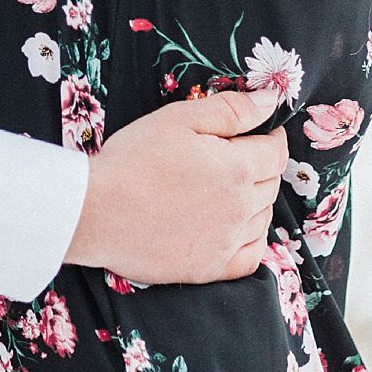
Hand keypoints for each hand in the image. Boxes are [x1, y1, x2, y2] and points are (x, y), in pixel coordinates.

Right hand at [64, 88, 285, 283]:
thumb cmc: (133, 160)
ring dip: (257, 200)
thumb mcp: (179, 119)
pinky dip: (251, 240)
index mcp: (238, 169)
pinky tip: (235, 229)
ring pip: (263, 218)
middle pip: (271, 184)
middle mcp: (241, 209)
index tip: (263, 131)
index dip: (272, 137)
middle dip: (262, 166)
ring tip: (230, 187)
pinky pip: (251, 258)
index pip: (275, 152)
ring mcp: (227, 242)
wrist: (95, 212)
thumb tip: (271, 102)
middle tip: (238, 155)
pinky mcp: (210, 269)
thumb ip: (231, 110)